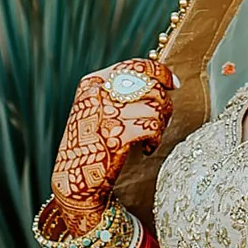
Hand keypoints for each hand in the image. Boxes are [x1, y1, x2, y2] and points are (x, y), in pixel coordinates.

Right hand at [49, 59, 174, 234]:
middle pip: (149, 86)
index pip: (134, 67)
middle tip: (162, 121)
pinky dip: (155, 139)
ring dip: (160, 124)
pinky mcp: (114, 136)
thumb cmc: (91, 145)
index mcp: (92, 83)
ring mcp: (104, 114)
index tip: (174, 83)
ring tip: (151, 137)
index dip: (160, 72)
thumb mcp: (97, 111)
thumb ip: (120, 94)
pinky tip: (147, 148)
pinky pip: (152, 127)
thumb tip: (160, 83)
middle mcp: (96, 94)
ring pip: (154, 107)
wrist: (73, 181)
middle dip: (164, 104)